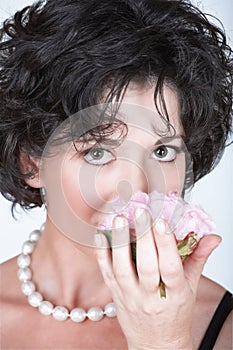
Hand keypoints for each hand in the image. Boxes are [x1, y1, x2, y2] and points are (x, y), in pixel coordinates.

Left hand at [94, 208, 220, 349]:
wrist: (156, 343)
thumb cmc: (174, 313)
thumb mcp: (191, 287)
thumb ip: (198, 258)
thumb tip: (212, 237)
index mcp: (175, 293)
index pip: (171, 268)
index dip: (166, 244)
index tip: (161, 222)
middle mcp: (151, 296)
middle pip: (146, 266)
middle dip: (143, 237)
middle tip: (140, 213)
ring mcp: (130, 296)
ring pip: (122, 269)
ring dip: (119, 242)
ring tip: (120, 219)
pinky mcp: (115, 295)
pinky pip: (107, 274)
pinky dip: (102, 254)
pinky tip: (101, 236)